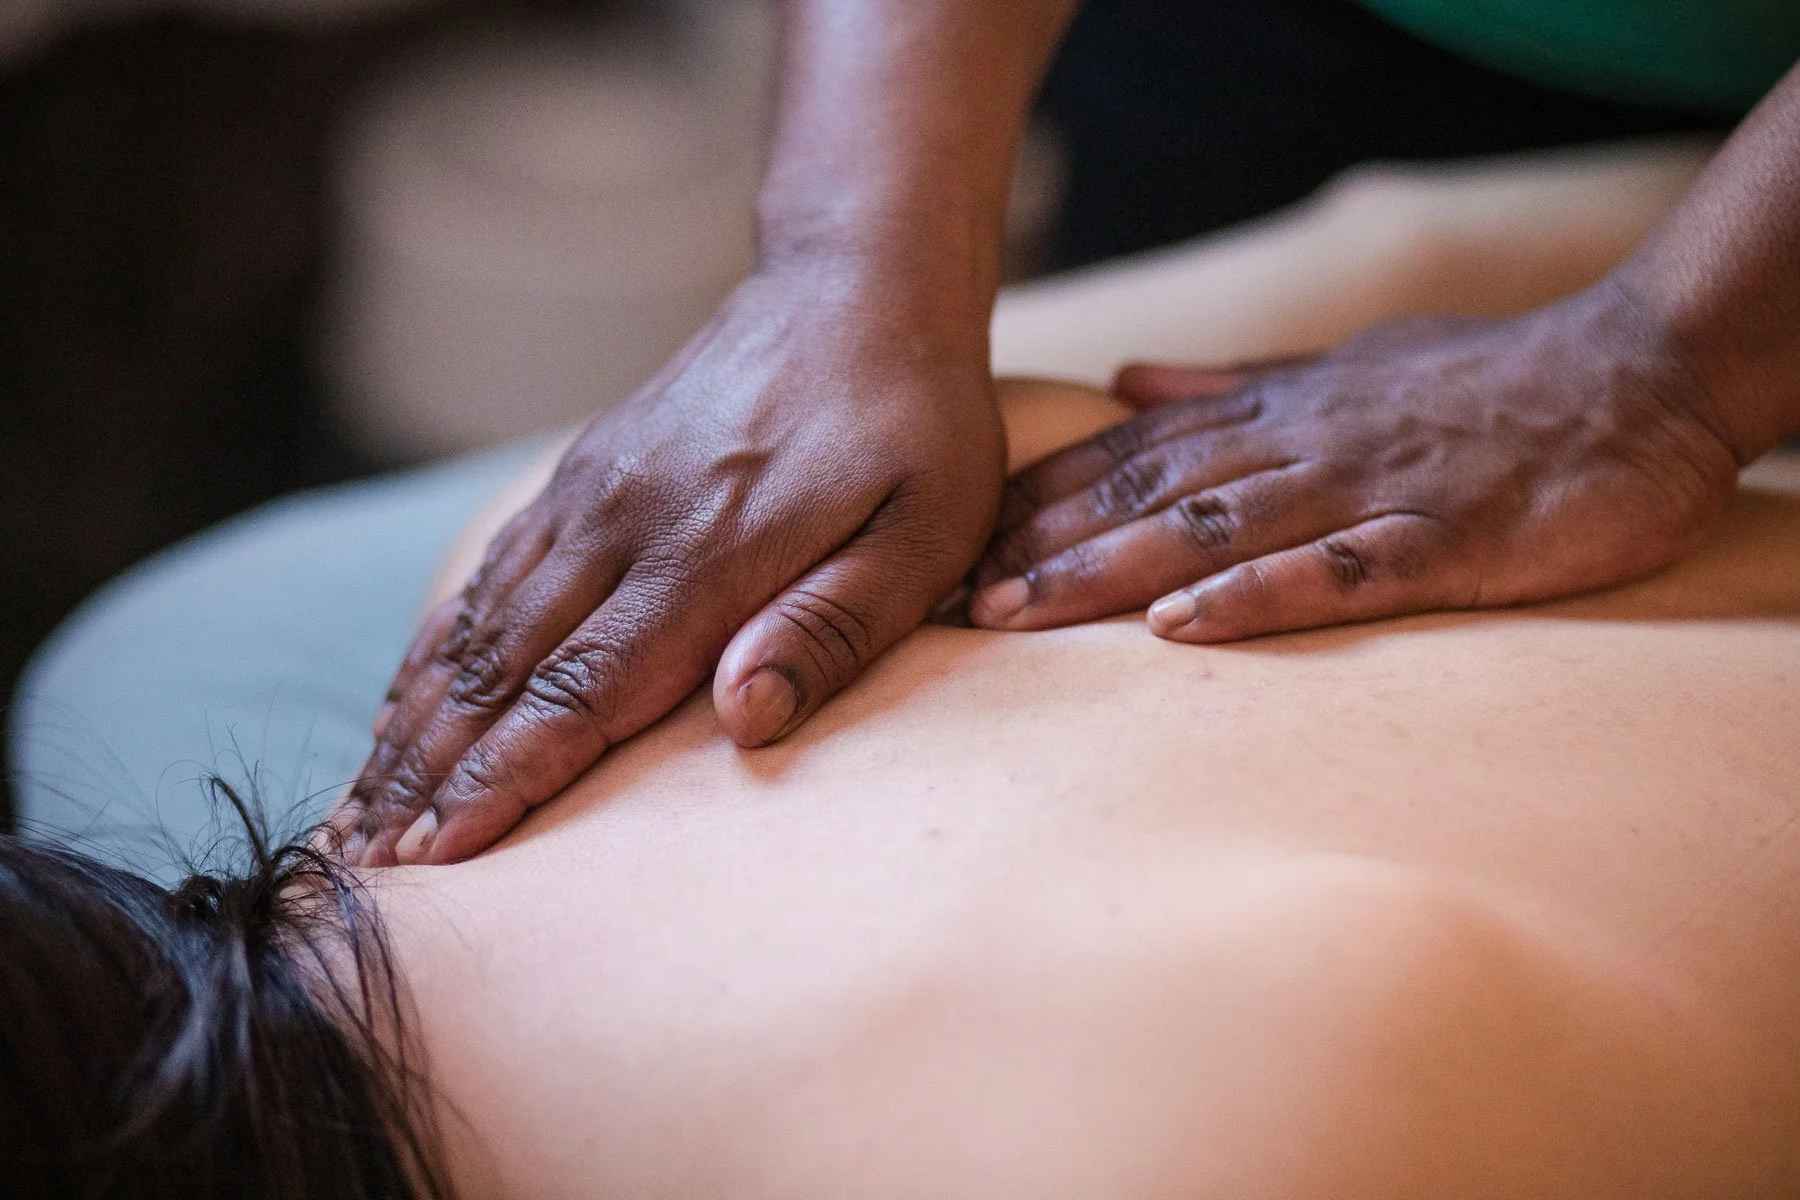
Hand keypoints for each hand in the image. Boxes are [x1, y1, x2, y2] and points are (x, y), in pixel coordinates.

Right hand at [346, 264, 1003, 864]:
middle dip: (429, 775)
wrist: (858, 283)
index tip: (436, 857)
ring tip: (360, 808)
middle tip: (366, 867)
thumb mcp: (924, 530)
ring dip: (416, 724)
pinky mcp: (585, 474)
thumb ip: (834, 625)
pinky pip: (493, 575)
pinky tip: (406, 702)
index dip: (504, 781)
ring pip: (480, 627)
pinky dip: (439, 649)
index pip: (582, 693)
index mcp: (707, 555)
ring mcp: (592, 493)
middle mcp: (624, 524)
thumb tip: (742, 719)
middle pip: (504, 672)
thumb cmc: (915, 425)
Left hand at [969, 285, 1740, 641]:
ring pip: (1215, 532)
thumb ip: (1230, 384)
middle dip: (1044, 546)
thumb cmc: (1479, 382)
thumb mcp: (1339, 368)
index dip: (1042, 499)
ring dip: (1109, 572)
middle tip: (954, 597)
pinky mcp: (1440, 542)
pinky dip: (1256, 596)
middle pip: (1150, 495)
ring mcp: (1367, 492)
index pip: (1134, 455)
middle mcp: (1301, 446)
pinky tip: (1182, 625)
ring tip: (1020, 614)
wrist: (1634, 377)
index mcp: (1276, 413)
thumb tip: (1129, 379)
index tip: (962, 542)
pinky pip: (1335, 572)